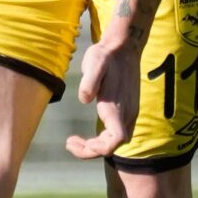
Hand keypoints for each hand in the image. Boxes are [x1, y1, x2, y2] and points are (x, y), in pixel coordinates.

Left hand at [65, 34, 139, 159]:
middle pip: (113, 146)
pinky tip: (86, 136)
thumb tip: (84, 98)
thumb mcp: (95, 62)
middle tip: (69, 143)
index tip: (78, 143)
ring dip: (95, 147)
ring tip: (72, 141)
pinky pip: (115, 134)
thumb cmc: (107, 55)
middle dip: (91, 150)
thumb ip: (90, 81)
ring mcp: (128, 113)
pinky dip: (100, 140)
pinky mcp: (125, 111)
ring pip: (114, 142)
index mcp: (118, 107)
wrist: (124, 47)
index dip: (98, 149)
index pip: (115, 140)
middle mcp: (126, 114)